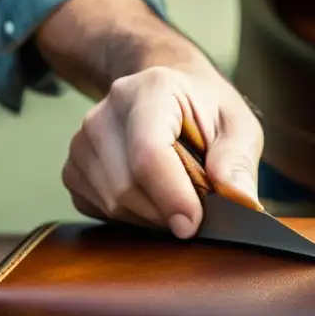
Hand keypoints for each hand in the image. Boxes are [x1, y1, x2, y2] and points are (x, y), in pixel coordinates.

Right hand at [62, 40, 262, 238]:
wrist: (168, 96)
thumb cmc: (205, 111)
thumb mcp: (237, 125)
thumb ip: (238, 160)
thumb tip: (240, 201)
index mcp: (150, 90)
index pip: (148, 153)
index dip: (171, 196)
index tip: (193, 225)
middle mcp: (106, 112)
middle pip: (127, 186)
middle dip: (167, 211)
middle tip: (197, 208)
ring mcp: (83, 141)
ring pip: (112, 203)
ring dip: (151, 216)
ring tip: (177, 197)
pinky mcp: (73, 168)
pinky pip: (97, 209)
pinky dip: (130, 216)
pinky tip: (151, 197)